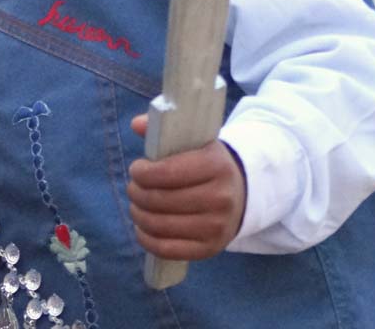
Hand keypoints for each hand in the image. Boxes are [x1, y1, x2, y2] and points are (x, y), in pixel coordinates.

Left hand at [126, 114, 245, 260]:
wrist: (241, 193)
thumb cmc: (207, 165)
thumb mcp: (194, 143)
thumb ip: (164, 130)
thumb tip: (136, 124)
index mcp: (216, 166)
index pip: (167, 172)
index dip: (142, 172)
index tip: (137, 169)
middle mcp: (220, 198)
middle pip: (160, 200)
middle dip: (137, 193)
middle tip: (133, 187)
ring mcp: (216, 227)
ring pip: (160, 225)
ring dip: (138, 214)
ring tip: (136, 205)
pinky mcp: (210, 248)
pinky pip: (167, 249)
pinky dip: (146, 239)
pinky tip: (141, 227)